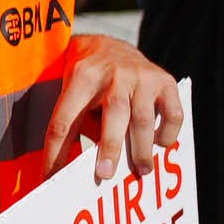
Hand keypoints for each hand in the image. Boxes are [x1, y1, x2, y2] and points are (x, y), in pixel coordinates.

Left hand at [38, 34, 184, 178]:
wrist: (110, 46)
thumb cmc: (87, 82)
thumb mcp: (73, 94)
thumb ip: (79, 123)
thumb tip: (80, 167)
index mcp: (82, 77)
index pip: (65, 120)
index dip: (56, 151)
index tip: (51, 177)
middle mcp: (114, 74)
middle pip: (113, 113)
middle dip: (109, 147)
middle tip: (105, 175)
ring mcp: (142, 76)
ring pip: (142, 117)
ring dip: (141, 148)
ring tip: (142, 171)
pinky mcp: (165, 81)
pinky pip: (172, 113)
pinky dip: (167, 132)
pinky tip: (160, 144)